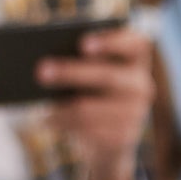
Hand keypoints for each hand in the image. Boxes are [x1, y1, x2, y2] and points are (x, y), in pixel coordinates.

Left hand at [38, 27, 155, 177]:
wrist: (109, 136)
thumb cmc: (92, 90)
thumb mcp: (89, 73)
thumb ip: (78, 61)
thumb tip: (45, 65)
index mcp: (135, 59)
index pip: (134, 44)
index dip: (111, 42)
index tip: (82, 43)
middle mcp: (141, 85)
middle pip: (106, 76)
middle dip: (70, 73)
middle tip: (40, 71)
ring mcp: (135, 113)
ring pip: (90, 108)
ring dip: (61, 107)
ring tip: (39, 103)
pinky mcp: (123, 137)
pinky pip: (88, 131)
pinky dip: (63, 124)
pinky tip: (47, 121)